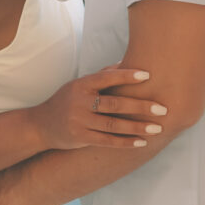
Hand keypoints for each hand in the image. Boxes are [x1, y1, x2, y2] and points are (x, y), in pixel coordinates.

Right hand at [29, 66, 166, 152]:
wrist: (41, 126)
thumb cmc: (67, 101)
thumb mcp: (79, 85)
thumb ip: (102, 75)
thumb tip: (126, 63)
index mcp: (81, 85)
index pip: (106, 78)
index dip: (126, 76)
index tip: (148, 75)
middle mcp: (80, 102)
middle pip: (114, 104)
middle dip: (140, 107)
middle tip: (162, 108)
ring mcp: (80, 121)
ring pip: (114, 125)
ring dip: (137, 127)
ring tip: (158, 128)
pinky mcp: (81, 138)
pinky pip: (107, 141)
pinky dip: (126, 142)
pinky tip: (142, 142)